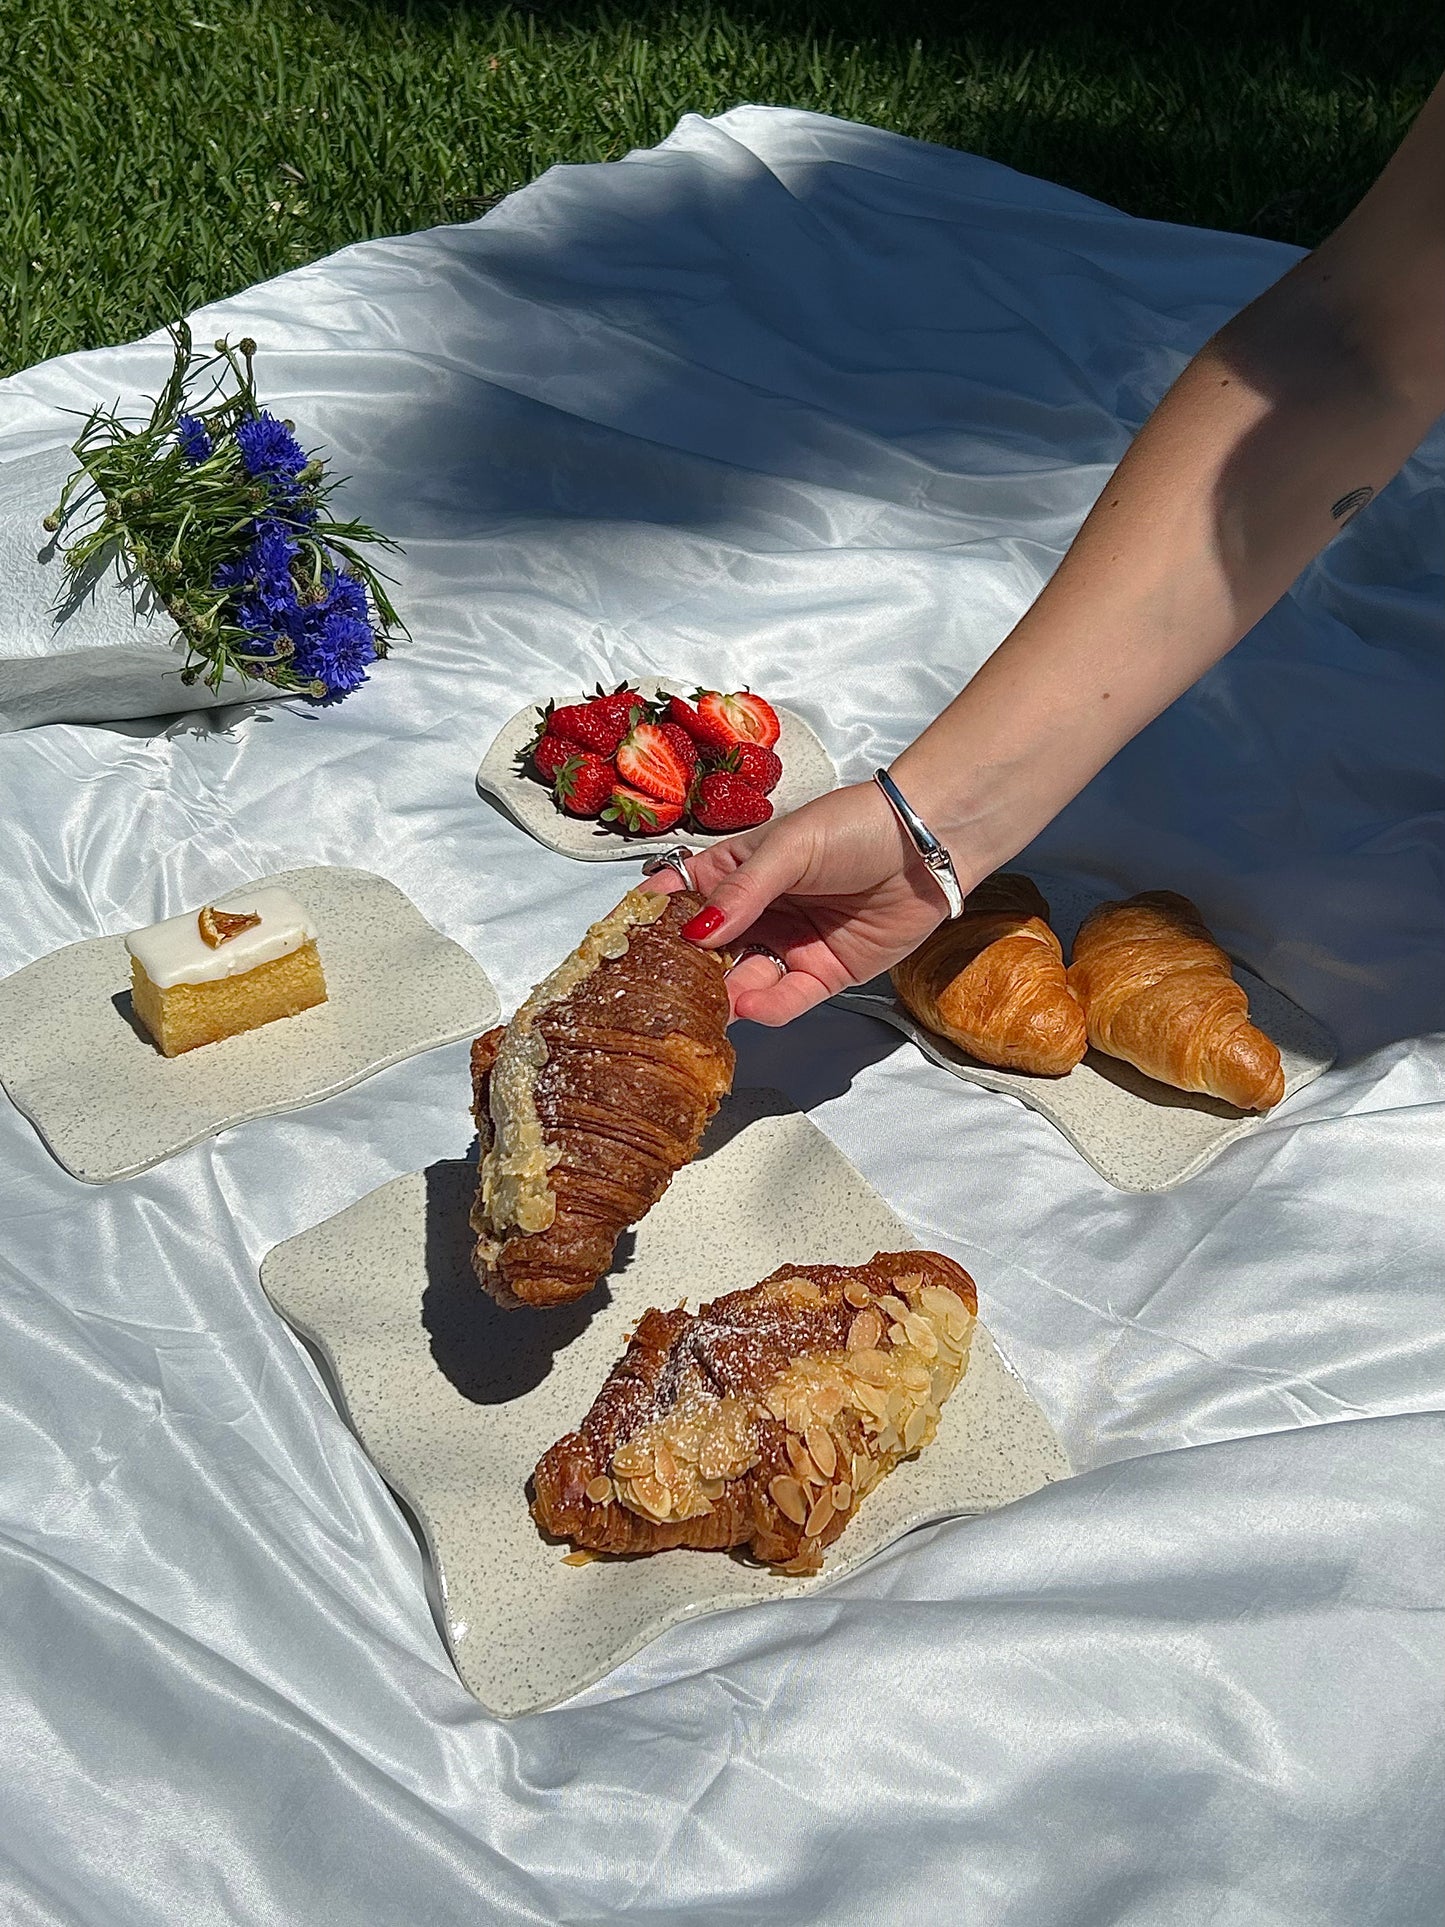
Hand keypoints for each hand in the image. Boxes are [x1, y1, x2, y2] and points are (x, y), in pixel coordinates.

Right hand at [640, 781, 957, 1024]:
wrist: (927, 846)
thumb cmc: (854, 827)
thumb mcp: (787, 848)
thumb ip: (740, 892)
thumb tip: (693, 934)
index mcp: (738, 870)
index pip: (682, 897)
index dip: (652, 919)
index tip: (619, 941)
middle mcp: (759, 912)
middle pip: (707, 949)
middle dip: (684, 969)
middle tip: (656, 990)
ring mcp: (789, 945)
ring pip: (742, 979)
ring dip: (723, 994)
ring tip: (703, 1005)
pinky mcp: (824, 974)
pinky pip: (786, 999)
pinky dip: (767, 1006)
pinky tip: (749, 1004)